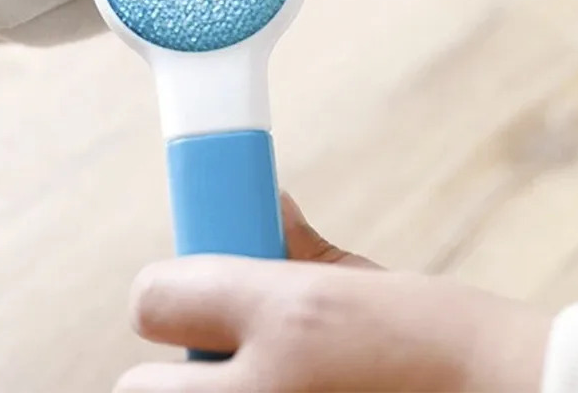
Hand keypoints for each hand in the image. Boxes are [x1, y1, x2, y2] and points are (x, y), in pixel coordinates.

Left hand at [118, 195, 549, 391]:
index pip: (151, 299)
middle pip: (136, 387)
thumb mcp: (362, 281)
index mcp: (288, 316)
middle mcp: (267, 391)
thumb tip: (263, 204)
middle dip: (167, 373)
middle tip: (214, 366)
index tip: (180, 301)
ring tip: (263, 386)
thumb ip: (297, 248)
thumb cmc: (441, 339)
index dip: (164, 297)